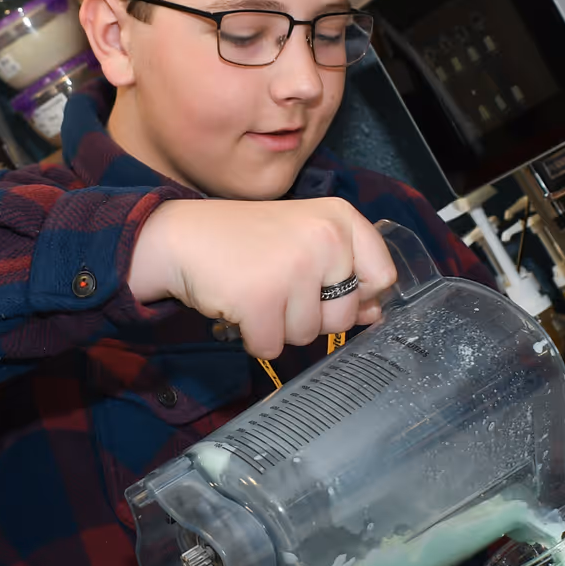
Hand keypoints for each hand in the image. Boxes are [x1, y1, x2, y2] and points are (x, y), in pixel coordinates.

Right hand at [128, 198, 396, 357]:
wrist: (181, 237)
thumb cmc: (246, 241)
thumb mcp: (304, 240)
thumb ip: (345, 273)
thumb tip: (374, 314)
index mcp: (340, 218)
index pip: (383, 276)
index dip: (357, 293)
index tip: (325, 286)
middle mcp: (324, 238)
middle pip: (344, 316)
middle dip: (311, 316)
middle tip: (277, 285)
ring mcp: (293, 268)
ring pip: (307, 335)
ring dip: (278, 326)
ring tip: (256, 290)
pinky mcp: (260, 299)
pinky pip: (271, 347)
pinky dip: (252, 336)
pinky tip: (238, 304)